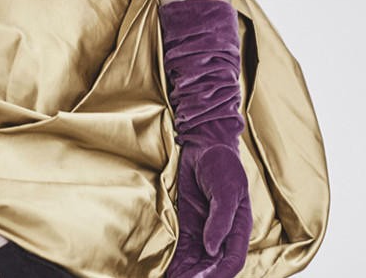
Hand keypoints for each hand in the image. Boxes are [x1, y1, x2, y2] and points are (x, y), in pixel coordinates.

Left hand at [167, 142, 252, 277]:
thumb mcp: (226, 189)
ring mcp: (205, 230)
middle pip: (214, 265)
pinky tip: (170, 273)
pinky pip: (185, 249)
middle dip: (200, 277)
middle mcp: (223, 234)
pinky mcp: (190, 224)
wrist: (204, 145)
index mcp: (238, 227)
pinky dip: (178, 262)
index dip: (220, 273)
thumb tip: (212, 249)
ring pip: (199, 261)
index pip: (233, 260)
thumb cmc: (221, 164)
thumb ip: (221, 219)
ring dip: (188, 274)